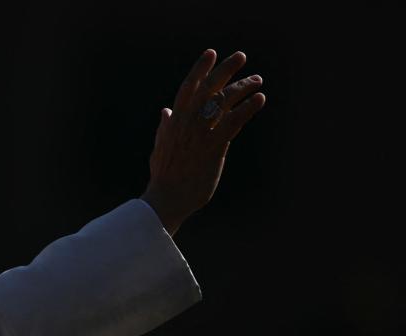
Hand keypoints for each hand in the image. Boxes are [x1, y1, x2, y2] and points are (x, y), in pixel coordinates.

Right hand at [141, 49, 265, 235]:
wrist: (166, 197)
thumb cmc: (164, 175)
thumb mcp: (160, 146)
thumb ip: (165, 127)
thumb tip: (166, 110)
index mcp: (175, 120)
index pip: (188, 87)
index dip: (200, 69)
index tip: (211, 54)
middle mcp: (187, 122)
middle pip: (209, 87)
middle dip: (226, 69)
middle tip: (241, 57)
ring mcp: (201, 134)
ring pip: (224, 102)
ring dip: (242, 87)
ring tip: (257, 80)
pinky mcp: (214, 148)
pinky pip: (234, 122)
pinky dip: (247, 108)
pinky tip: (259, 99)